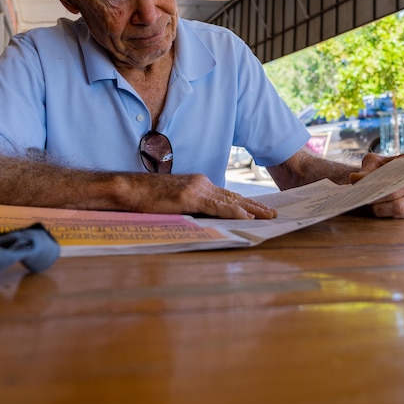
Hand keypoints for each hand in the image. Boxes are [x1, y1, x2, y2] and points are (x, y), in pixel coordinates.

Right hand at [125, 173, 276, 219]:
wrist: (130, 189)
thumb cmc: (149, 197)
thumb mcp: (176, 201)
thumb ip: (193, 207)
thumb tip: (208, 220)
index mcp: (199, 184)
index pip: (228, 195)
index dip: (246, 202)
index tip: (261, 209)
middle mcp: (202, 183)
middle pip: (234, 196)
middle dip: (256, 205)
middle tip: (273, 213)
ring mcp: (196, 189)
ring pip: (230, 200)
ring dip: (252, 208)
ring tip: (268, 216)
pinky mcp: (189, 197)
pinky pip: (216, 206)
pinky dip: (233, 211)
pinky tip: (245, 216)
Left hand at [348, 153, 403, 217]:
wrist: (394, 173)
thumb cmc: (384, 166)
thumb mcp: (375, 162)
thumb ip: (366, 169)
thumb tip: (354, 179)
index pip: (397, 182)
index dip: (380, 188)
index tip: (364, 189)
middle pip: (397, 199)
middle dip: (376, 201)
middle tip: (358, 199)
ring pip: (398, 210)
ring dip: (378, 209)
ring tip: (362, 204)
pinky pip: (398, 217)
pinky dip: (382, 214)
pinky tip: (369, 209)